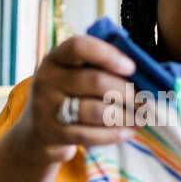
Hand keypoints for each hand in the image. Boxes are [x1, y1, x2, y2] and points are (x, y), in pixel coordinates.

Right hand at [11, 34, 138, 166]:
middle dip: (126, 92)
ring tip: (139, 117)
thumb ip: (99, 67)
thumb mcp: (74, 74)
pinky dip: (113, 134)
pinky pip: (90, 135)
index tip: (131, 67)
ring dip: (124, 115)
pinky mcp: (52, 134)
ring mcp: (47, 108)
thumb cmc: (69, 95)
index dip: (108, 55)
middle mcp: (47, 79)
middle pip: (95, 81)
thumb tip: (142, 71)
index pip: (79, 47)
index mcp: (56, 58)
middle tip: (143, 100)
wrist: (37, 132)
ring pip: (96, 110)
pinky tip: (127, 132)